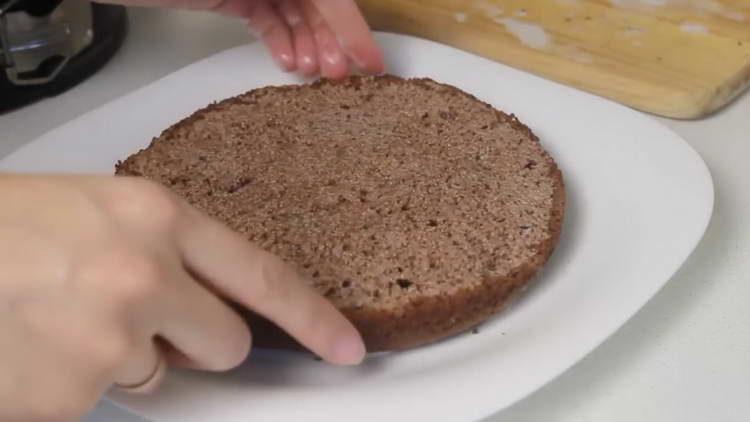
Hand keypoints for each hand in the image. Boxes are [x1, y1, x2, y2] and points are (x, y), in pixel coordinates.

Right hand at [0, 175, 364, 420]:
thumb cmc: (6, 226)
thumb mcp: (99, 212)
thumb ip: (167, 251)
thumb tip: (207, 304)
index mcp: (156, 219)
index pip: (264, 276)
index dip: (313, 318)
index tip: (348, 349)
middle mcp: (144, 277)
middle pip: (225, 344)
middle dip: (195, 345)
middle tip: (135, 319)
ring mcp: (109, 340)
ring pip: (157, 377)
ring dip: (120, 358)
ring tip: (59, 318)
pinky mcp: (73, 394)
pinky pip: (99, 401)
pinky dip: (74, 383)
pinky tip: (35, 346)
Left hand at [102, 0, 384, 78]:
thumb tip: (341, 14)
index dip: (352, 25)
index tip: (371, 61)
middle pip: (317, 0)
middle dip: (330, 37)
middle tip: (337, 75)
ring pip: (295, 10)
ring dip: (308, 43)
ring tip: (310, 73)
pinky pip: (268, 15)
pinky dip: (279, 38)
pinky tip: (287, 61)